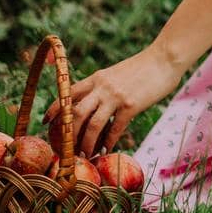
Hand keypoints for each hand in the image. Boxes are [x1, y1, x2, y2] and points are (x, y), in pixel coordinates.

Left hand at [44, 45, 184, 158]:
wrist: (165, 58)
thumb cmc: (143, 66)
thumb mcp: (117, 72)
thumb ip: (103, 86)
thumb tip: (94, 104)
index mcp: (97, 77)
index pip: (68, 93)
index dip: (55, 109)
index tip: (45, 122)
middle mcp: (102, 86)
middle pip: (75, 113)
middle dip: (68, 134)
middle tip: (67, 148)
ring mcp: (116, 96)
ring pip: (92, 125)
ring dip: (86, 143)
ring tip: (86, 154)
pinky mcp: (131, 105)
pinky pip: (115, 129)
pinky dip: (108, 142)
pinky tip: (107, 149)